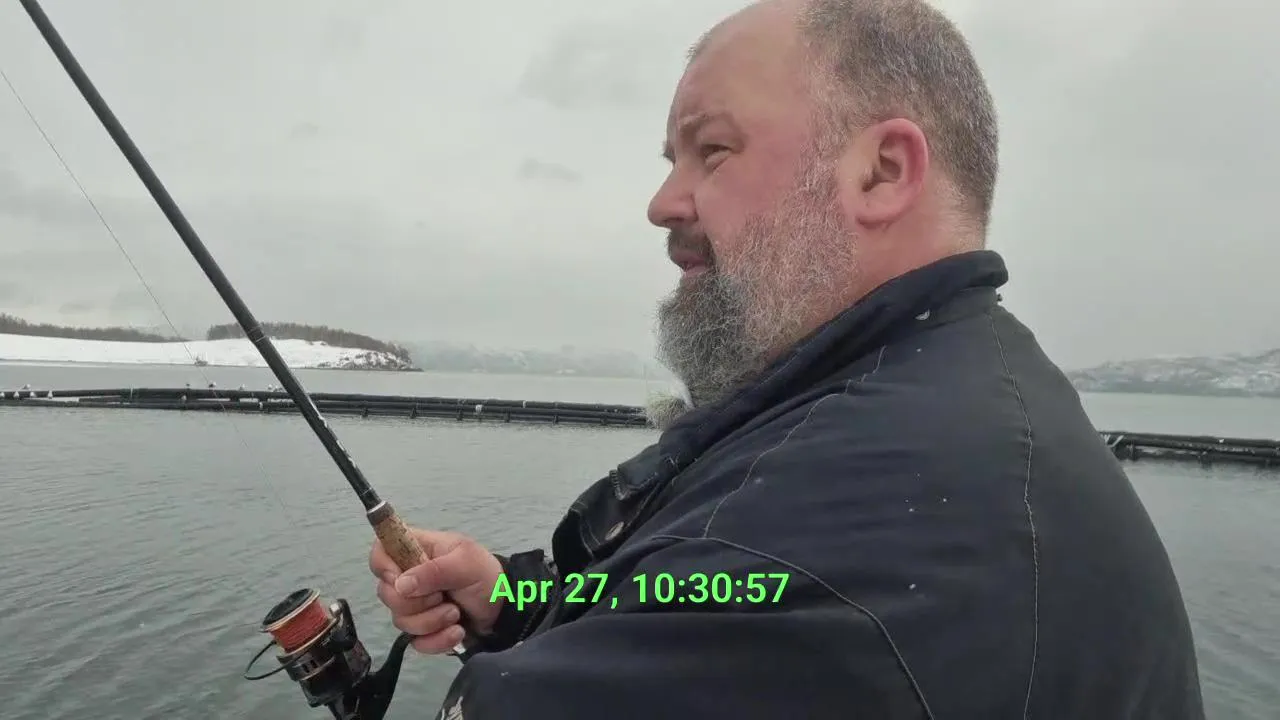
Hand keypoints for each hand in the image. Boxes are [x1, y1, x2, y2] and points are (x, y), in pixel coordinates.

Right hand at [368, 527, 504, 653]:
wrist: (506, 608)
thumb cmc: (486, 576)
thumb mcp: (466, 564)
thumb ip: (434, 571)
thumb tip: (400, 584)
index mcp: (417, 551)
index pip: (379, 552)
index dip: (383, 566)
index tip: (401, 579)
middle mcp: (410, 578)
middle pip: (386, 593)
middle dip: (417, 602)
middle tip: (443, 597)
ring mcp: (415, 606)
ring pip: (400, 620)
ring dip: (432, 621)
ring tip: (456, 613)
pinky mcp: (423, 630)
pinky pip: (415, 642)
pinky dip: (437, 640)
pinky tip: (457, 632)